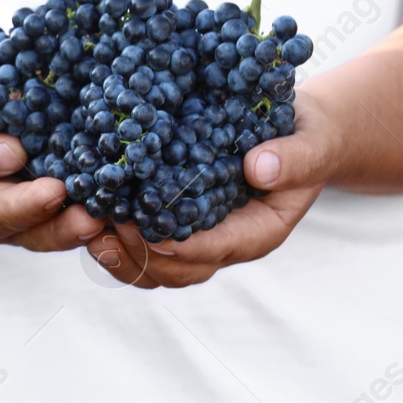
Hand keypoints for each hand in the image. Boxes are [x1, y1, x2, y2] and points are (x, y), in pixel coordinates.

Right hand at [0, 78, 103, 250]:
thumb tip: (10, 155)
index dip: (22, 205)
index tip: (50, 189)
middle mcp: (5, 215)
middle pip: (37, 231)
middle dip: (65, 225)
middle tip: (92, 217)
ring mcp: (34, 201)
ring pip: (65, 220)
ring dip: (92, 216)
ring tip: (117, 210)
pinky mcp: (60, 179)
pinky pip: (83, 193)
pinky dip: (105, 192)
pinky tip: (130, 184)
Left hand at [84, 89, 337, 287]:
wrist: (302, 133)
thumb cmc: (310, 139)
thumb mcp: (313, 144)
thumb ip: (295, 160)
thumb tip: (258, 168)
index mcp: (259, 232)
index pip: (216, 249)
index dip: (181, 246)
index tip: (148, 230)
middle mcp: (226, 243)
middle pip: (178, 270)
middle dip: (140, 255)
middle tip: (104, 228)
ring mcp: (201, 236)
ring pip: (156, 265)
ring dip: (121, 253)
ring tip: (88, 229)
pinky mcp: (181, 219)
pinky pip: (146, 242)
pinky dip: (118, 235)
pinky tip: (92, 213)